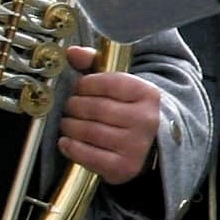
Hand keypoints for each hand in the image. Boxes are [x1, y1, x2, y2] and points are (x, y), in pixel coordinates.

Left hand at [52, 47, 160, 184]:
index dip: (84, 84)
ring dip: (70, 126)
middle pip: (94, 108)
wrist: (152, 145)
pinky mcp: (124, 167)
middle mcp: (146, 120)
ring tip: (68, 123)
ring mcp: (136, 145)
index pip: (105, 82)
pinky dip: (71, 147)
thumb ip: (95, 64)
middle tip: (70, 107)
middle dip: (74, 106)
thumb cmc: (130, 111)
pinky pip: (87, 155)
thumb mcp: (120, 85)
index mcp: (147, 94)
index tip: (80, 88)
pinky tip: (67, 141)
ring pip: (88, 131)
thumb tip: (71, 53)